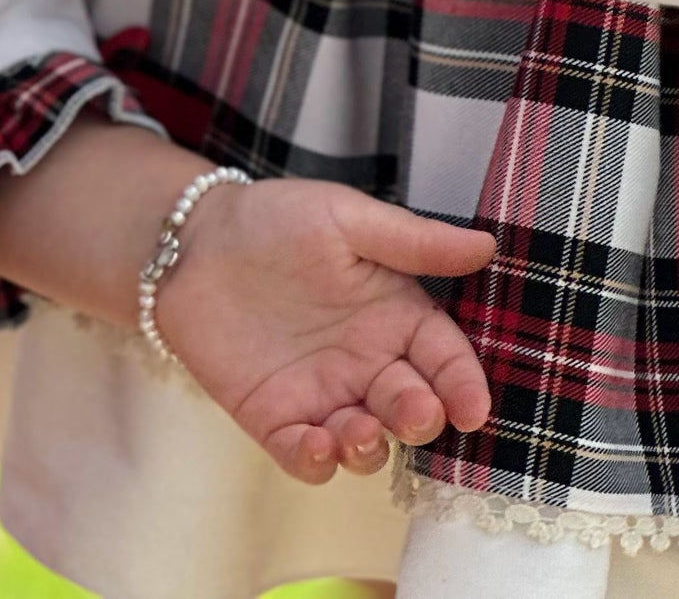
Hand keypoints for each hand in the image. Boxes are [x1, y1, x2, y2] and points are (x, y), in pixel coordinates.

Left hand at [155, 181, 495, 484]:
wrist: (194, 240)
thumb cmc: (277, 220)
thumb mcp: (346, 218)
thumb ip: (412, 241)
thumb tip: (485, 246)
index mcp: (395, 315)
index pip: (444, 358)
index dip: (463, 384)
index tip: (472, 407)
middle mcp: (368, 363)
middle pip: (411, 407)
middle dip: (420, 419)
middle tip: (416, 414)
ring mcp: (324, 396)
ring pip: (365, 442)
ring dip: (370, 447)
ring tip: (360, 430)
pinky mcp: (277, 419)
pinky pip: (306, 455)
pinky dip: (317, 461)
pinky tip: (318, 445)